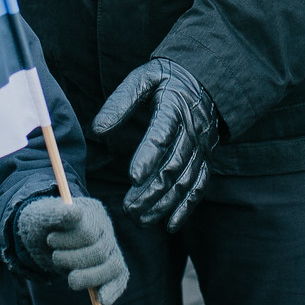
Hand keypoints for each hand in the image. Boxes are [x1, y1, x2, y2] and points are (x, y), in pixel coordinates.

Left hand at [17, 195, 128, 304]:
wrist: (42, 236)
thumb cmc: (43, 224)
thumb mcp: (41, 215)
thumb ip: (55, 213)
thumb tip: (76, 213)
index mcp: (92, 211)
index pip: (88, 231)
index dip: (70, 240)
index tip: (49, 240)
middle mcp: (105, 228)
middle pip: (101, 251)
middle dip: (76, 260)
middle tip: (55, 258)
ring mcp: (110, 247)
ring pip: (113, 266)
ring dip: (90, 277)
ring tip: (71, 280)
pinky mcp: (111, 266)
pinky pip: (119, 279)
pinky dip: (112, 290)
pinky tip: (102, 301)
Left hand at [93, 58, 219, 229]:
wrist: (207, 81)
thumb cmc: (166, 80)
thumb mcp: (143, 79)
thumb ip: (119, 102)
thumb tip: (96, 129)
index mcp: (174, 108)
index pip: (161, 136)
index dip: (148, 157)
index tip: (132, 177)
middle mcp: (192, 131)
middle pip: (173, 166)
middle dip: (151, 190)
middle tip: (128, 209)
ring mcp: (201, 149)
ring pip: (184, 182)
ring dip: (163, 204)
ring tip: (139, 220)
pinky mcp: (206, 161)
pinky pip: (199, 187)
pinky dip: (186, 208)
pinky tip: (169, 225)